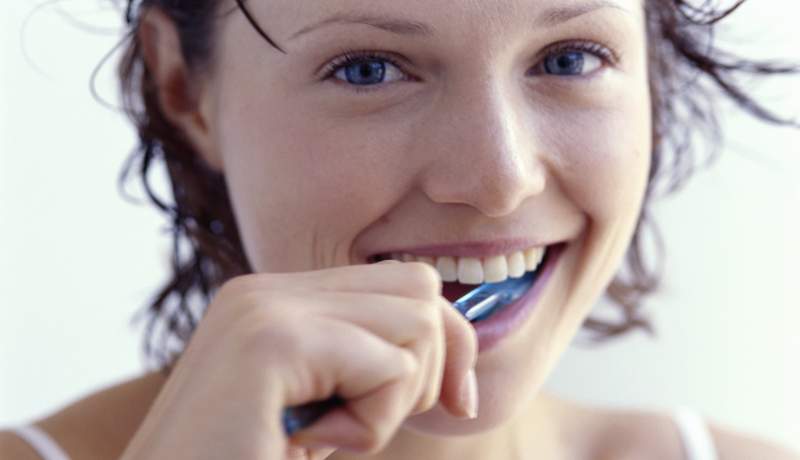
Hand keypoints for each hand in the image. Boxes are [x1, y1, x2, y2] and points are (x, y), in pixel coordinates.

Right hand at [119, 261, 477, 458]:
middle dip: (436, 365)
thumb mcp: (322, 406)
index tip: (457, 403)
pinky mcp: (274, 342)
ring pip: (416, 325)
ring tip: (328, 434)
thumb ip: (366, 359)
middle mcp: (268, 290)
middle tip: (372, 424)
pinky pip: (390, 369)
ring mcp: (267, 309)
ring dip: (395, 402)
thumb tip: (457, 340)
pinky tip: (307, 443)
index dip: (446, 342)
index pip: (404, 281)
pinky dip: (372, 425)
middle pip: (420, 288)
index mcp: (275, 298)